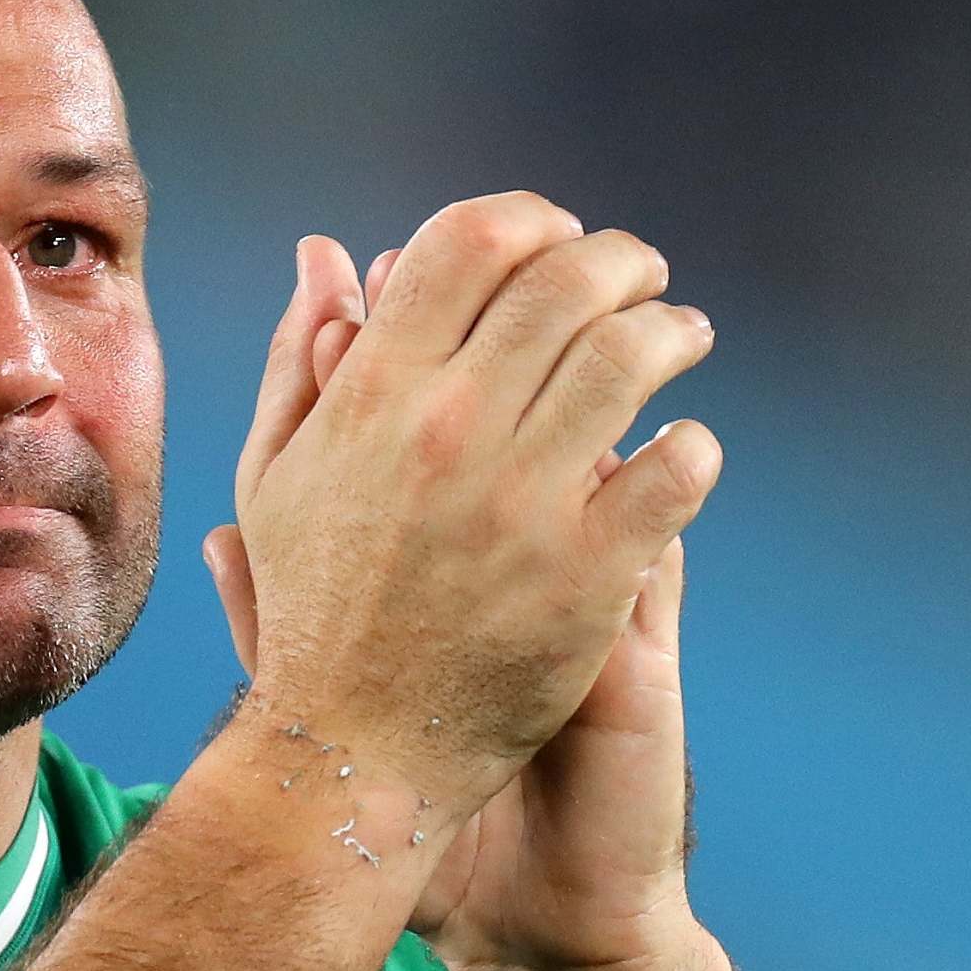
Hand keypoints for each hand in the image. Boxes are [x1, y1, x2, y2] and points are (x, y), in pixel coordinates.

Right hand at [212, 195, 721, 839]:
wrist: (355, 750)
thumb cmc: (313, 608)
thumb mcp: (278, 475)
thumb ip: (302, 357)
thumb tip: (325, 250)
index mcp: (372, 397)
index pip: (466, 243)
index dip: (527, 220)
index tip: (556, 239)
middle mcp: (449, 432)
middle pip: (564, 282)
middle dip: (619, 260)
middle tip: (640, 278)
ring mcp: (523, 502)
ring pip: (634, 357)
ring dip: (671, 330)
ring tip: (681, 338)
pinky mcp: (588, 575)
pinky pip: (676, 469)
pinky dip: (693, 444)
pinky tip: (684, 446)